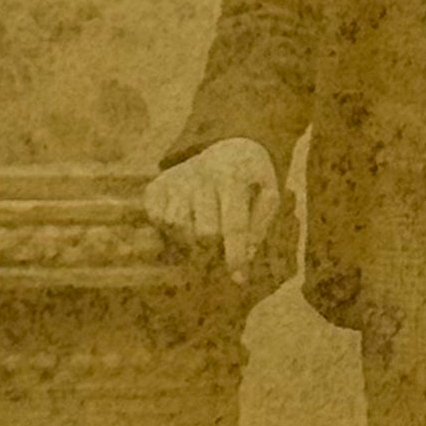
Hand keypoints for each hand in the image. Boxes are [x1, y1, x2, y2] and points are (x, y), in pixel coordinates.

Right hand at [142, 137, 280, 281]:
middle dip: (214, 250)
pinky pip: (157, 219)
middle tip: (220, 252)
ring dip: (190, 240)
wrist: (225, 145)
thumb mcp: (268, 192)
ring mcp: (175, 180)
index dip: (236, 256)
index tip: (239, 280)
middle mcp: (200, 177)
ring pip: (176, 227)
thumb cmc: (250, 178)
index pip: (233, 226)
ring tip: (203, 234)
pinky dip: (169, 229)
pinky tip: (186, 222)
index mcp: (232, 178)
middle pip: (204, 232)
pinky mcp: (157, 185)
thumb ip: (261, 223)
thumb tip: (246, 254)